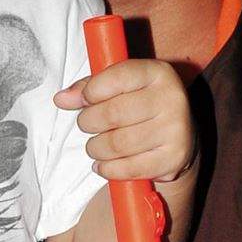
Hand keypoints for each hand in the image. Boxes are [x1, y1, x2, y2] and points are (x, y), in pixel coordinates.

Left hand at [55, 57, 196, 196]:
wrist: (179, 139)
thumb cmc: (141, 108)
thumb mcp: (120, 88)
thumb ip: (89, 88)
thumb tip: (62, 99)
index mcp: (157, 73)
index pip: (116, 77)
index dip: (91, 91)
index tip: (85, 100)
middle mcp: (171, 98)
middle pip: (112, 114)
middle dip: (89, 123)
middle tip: (88, 126)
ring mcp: (176, 129)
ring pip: (117, 144)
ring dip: (96, 149)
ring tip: (96, 147)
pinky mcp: (174, 158)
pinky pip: (128, 168)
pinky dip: (108, 169)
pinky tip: (104, 164)